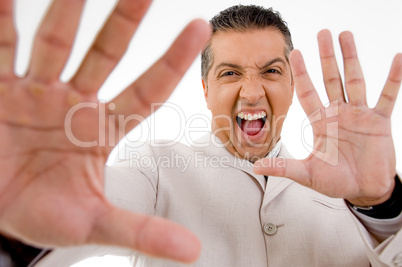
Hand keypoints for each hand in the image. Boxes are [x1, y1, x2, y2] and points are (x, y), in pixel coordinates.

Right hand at [0, 0, 208, 261]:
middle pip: (105, 54)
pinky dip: (2, 24)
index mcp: (102, 129)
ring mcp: (35, 93)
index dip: (172, 60)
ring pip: (55, 44)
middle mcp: (73, 103)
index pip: (147, 90)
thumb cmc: (47, 213)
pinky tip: (5, 0)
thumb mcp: (96, 223)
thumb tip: (193, 252)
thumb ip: (142, 232)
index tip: (199, 28)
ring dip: (67, 11)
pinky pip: (0, 51)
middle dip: (124, 21)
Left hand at [254, 30, 401, 206]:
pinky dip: (393, 78)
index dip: (301, 73)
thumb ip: (284, 167)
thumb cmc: (335, 181)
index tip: (295, 52)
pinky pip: (387, 95)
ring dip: (351, 58)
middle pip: (331, 79)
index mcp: (320, 122)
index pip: (307, 92)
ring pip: (354, 80)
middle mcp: (338, 113)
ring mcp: (359, 114)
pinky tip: (397, 58)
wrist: (363, 190)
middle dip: (326, 57)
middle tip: (323, 32)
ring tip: (346, 35)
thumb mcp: (307, 173)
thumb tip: (255, 166)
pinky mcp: (379, 121)